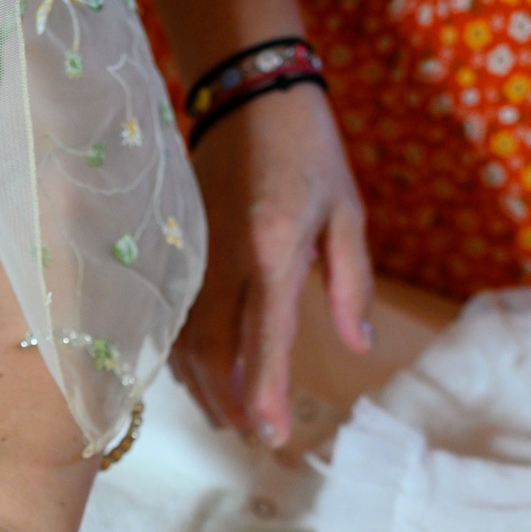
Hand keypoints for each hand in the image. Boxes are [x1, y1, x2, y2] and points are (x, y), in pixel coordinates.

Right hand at [175, 85, 374, 446]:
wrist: (246, 92)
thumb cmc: (308, 150)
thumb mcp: (347, 213)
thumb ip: (351, 285)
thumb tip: (357, 346)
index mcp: (273, 247)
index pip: (265, 337)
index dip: (266, 393)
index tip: (272, 437)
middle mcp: (225, 258)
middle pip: (214, 353)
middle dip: (232, 404)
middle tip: (255, 439)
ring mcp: (194, 257)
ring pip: (185, 343)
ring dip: (206, 388)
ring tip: (231, 419)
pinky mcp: (178, 253)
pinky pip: (173, 321)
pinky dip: (186, 359)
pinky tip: (203, 379)